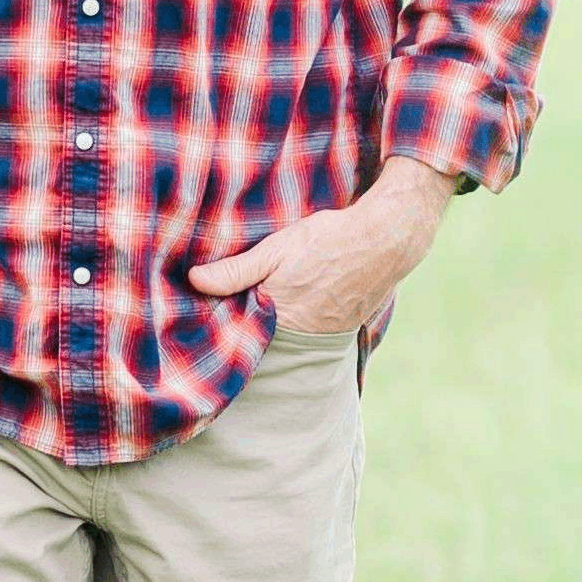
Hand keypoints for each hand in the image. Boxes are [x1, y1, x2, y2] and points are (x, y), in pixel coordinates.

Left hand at [189, 157, 453, 335]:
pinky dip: (289, 326)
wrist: (386, 242)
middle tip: (214, 317)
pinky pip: (302, 336)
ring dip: (264, 329)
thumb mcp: (276, 249)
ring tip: (246, 311)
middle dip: (240, 330)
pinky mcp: (336, 332)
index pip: (237, 335)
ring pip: (279, 340)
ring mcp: (319, 337)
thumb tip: (194, 280)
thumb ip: (236, 270)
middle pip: (257, 341)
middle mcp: (297, 336)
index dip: (218, 327)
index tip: (195, 322)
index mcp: (277, 317)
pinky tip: (282, 308)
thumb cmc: (329, 241)